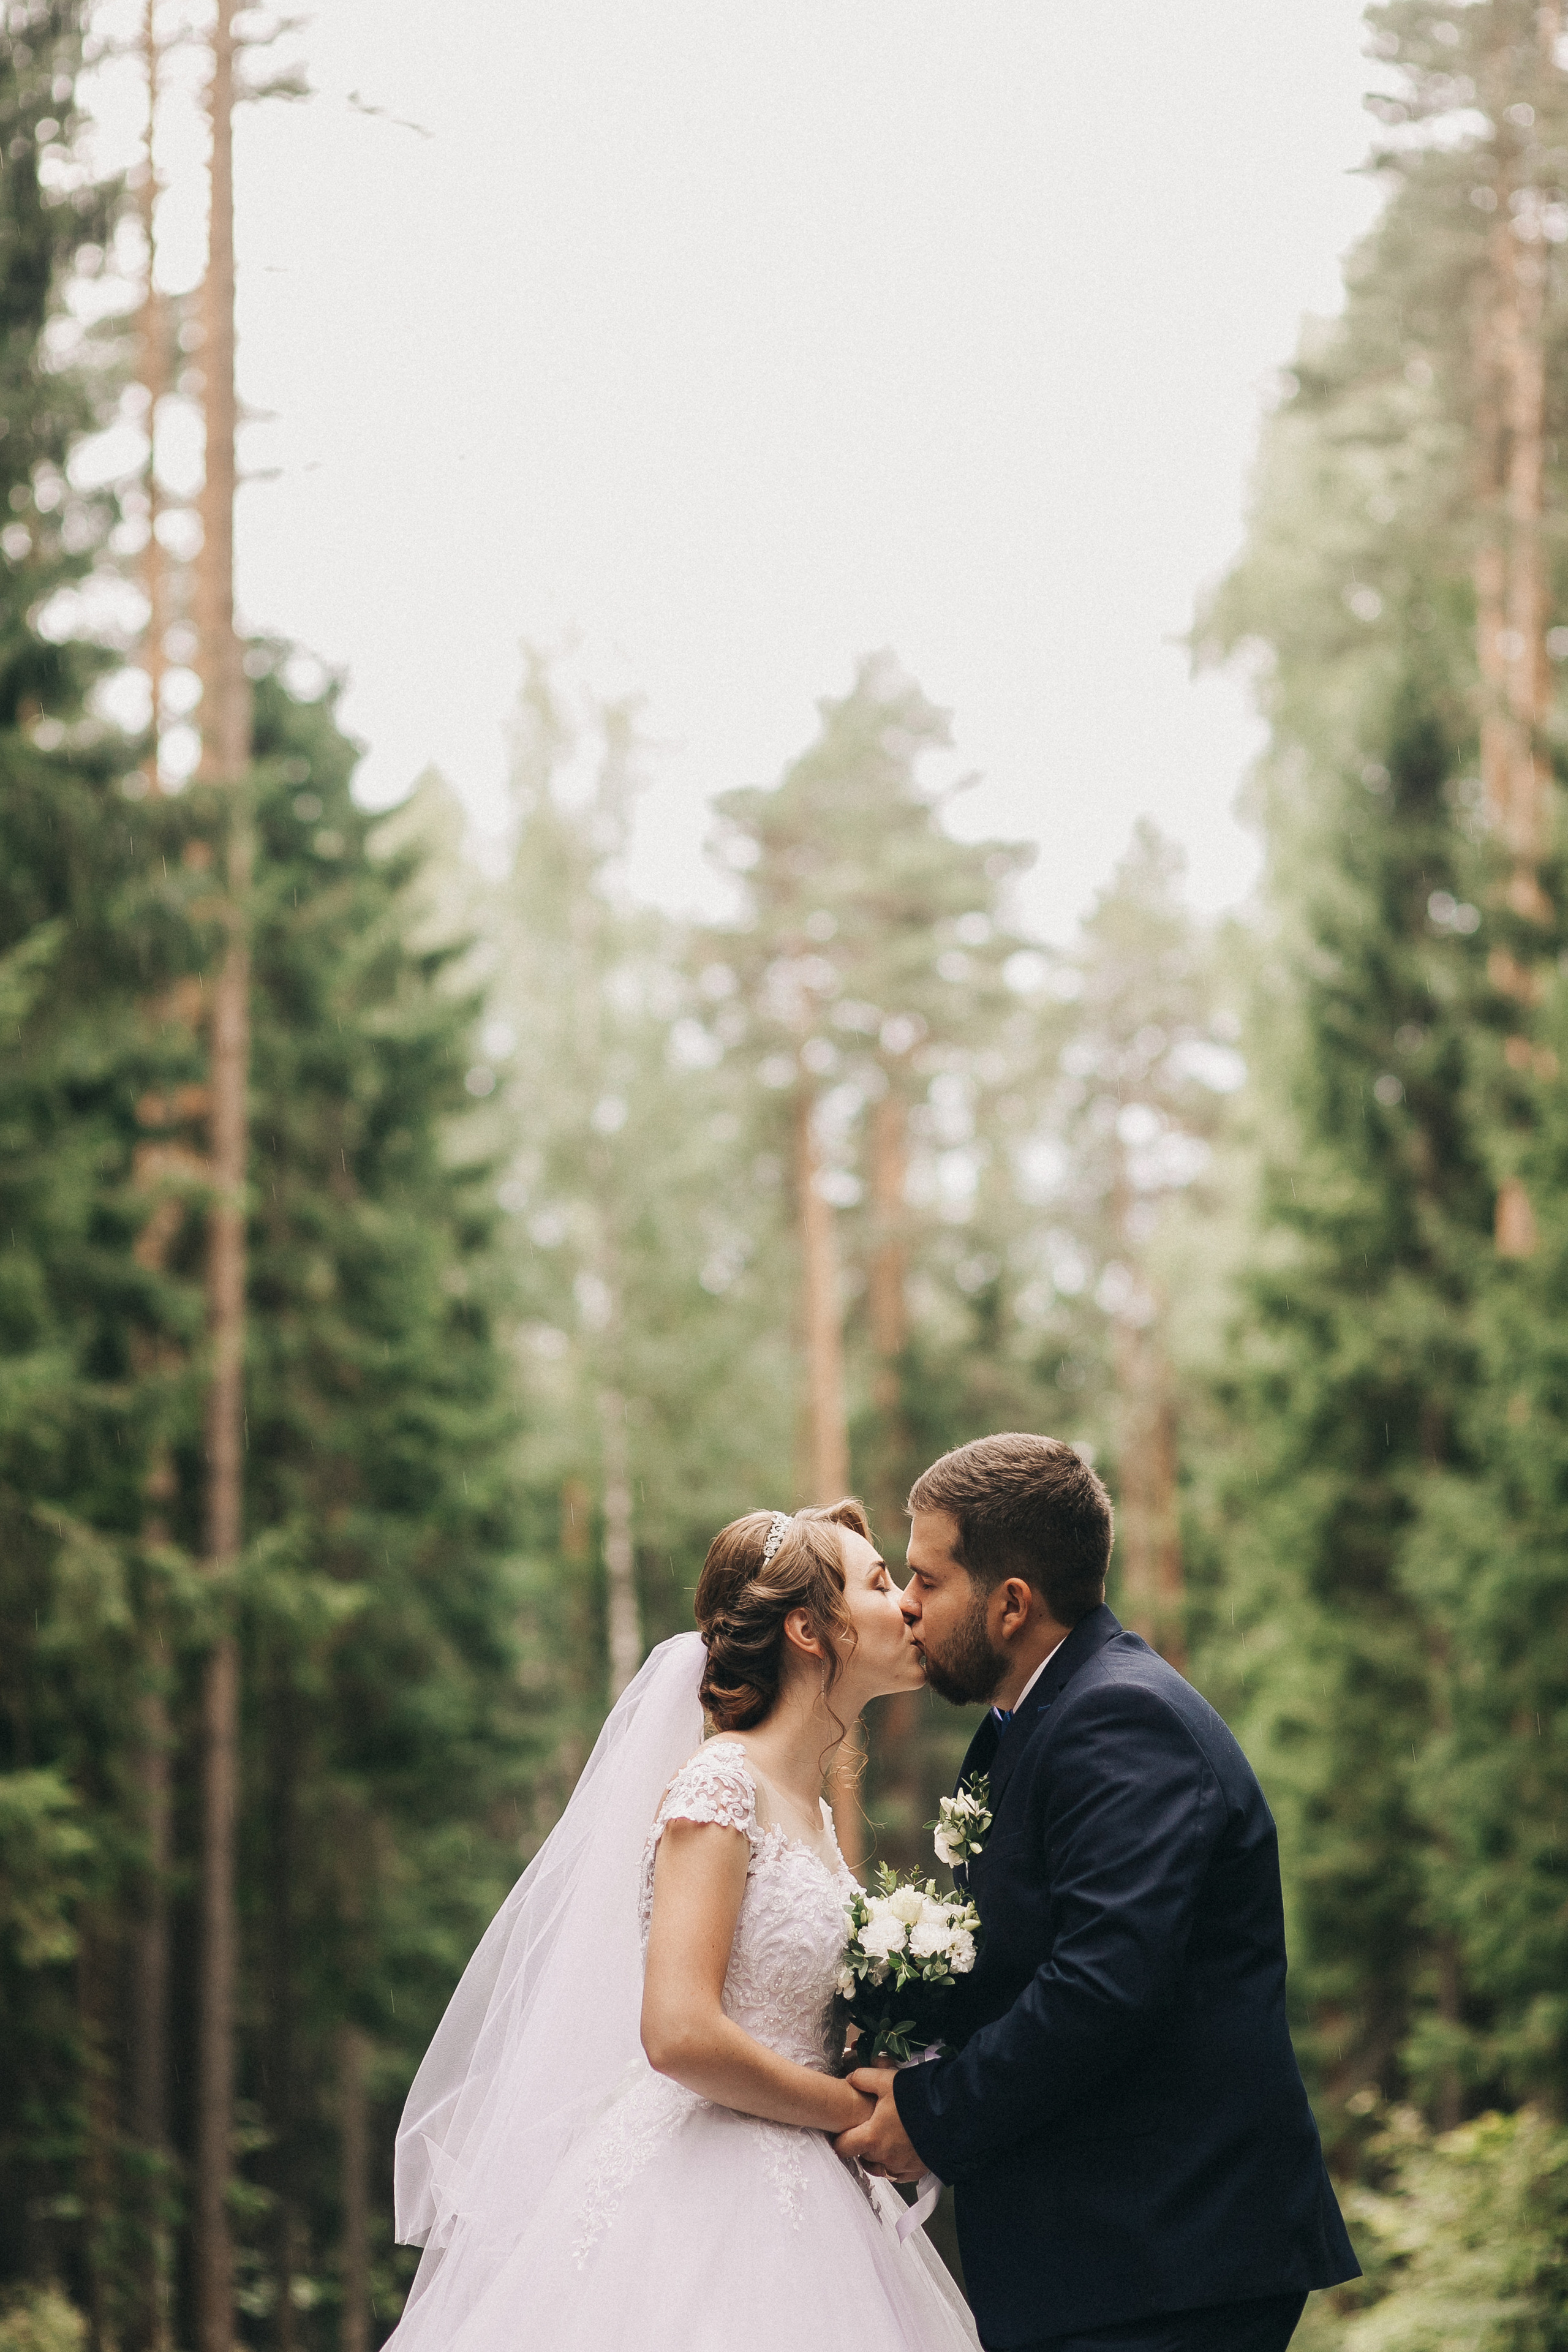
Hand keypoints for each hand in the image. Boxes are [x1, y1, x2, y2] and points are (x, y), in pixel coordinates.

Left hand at [831, 2066, 927, 2181]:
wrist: (951, 2115)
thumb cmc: (916, 2099)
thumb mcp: (886, 2081)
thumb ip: (863, 2078)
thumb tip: (849, 2080)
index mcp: (871, 2138)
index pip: (843, 2147)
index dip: (840, 2140)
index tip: (842, 2133)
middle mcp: (883, 2157)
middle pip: (862, 2155)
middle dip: (862, 2144)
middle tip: (868, 2129)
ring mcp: (900, 2167)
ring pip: (879, 2167)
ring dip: (878, 2157)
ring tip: (884, 2140)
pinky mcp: (916, 2172)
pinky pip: (898, 2174)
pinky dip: (896, 2165)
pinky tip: (900, 2151)